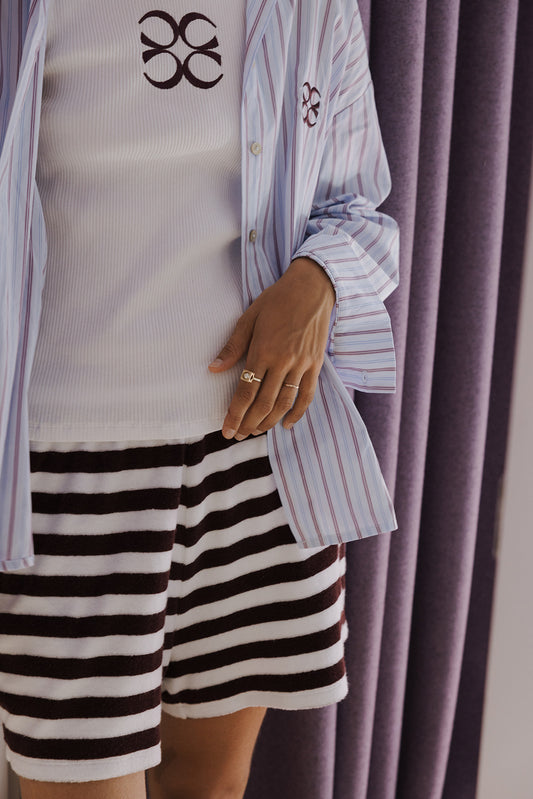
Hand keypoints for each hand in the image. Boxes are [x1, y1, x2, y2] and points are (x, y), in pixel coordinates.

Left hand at [208, 257, 334, 438]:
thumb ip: (233, 346)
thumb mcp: (250, 317)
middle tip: (238, 435)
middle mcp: (283, 361)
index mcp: (263, 350)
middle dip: (249, 423)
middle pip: (264, 402)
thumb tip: (213, 369)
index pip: (246, 391)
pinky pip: (307, 394)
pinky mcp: (315, 364)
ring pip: (285, 402)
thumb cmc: (277, 299)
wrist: (312, 287)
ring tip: (256, 431)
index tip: (227, 429)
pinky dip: (298, 412)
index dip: (235, 414)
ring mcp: (302, 364)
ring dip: (269, 421)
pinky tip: (287, 424)